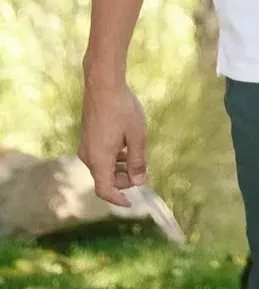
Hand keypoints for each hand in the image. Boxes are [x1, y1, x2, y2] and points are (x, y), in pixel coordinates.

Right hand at [78, 80, 147, 206]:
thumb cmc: (122, 110)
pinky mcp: (88, 138)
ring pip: (103, 167)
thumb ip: (138, 161)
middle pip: (105, 179)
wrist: (103, 85)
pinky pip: (100, 156)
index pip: (105, 190)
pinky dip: (114, 158)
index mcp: (99, 160)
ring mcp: (86, 146)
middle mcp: (88, 156)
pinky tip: (128, 147)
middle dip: (124, 181)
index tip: (131, 203)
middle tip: (143, 172)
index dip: (118, 199)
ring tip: (137, 158)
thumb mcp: (137, 136)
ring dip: (120, 168)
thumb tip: (139, 181)